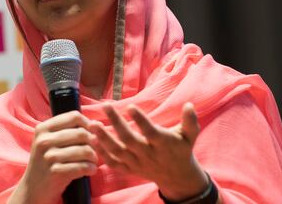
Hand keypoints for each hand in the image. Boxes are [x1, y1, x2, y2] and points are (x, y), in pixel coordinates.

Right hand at [9, 111, 97, 203]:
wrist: (34, 188)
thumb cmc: (47, 161)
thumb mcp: (50, 141)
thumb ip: (70, 130)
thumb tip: (99, 124)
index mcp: (43, 128)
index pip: (74, 116)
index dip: (88, 124)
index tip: (91, 134)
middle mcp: (44, 140)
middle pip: (82, 133)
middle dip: (93, 143)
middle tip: (93, 151)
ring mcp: (49, 156)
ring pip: (85, 150)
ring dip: (94, 157)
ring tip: (92, 161)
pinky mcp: (56, 172)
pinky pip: (83, 166)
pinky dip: (91, 169)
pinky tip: (90, 170)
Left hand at [89, 102, 209, 200]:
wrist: (176, 176)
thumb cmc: (181, 149)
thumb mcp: (189, 136)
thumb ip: (190, 122)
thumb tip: (189, 105)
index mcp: (163, 144)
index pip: (150, 132)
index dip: (141, 120)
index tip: (130, 106)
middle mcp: (148, 154)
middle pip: (129, 140)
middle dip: (116, 123)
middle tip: (105, 106)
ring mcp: (137, 163)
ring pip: (118, 152)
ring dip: (103, 138)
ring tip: (92, 124)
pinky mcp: (129, 169)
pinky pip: (113, 163)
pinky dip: (102, 154)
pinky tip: (92, 140)